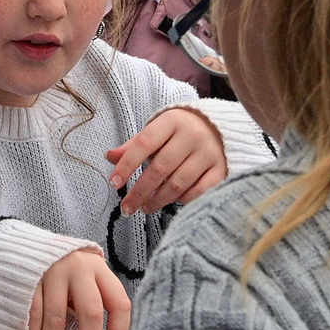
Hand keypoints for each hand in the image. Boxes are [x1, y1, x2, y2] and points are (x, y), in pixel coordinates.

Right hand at [29, 249, 129, 329]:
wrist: (23, 247)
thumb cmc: (61, 273)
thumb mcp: (82, 280)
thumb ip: (91, 304)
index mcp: (100, 270)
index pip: (119, 304)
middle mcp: (80, 268)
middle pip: (91, 313)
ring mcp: (53, 271)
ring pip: (57, 318)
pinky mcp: (30, 278)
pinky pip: (34, 313)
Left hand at [106, 107, 226, 214]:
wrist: (218, 127)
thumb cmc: (178, 132)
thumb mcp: (157, 131)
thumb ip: (133, 146)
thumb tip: (110, 157)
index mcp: (171, 121)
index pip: (144, 144)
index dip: (127, 165)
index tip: (114, 184)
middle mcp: (192, 135)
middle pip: (160, 168)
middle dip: (140, 191)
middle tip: (127, 207)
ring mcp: (208, 153)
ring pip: (178, 183)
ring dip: (158, 200)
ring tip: (145, 207)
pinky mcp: (220, 169)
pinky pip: (199, 191)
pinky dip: (182, 200)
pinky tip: (171, 202)